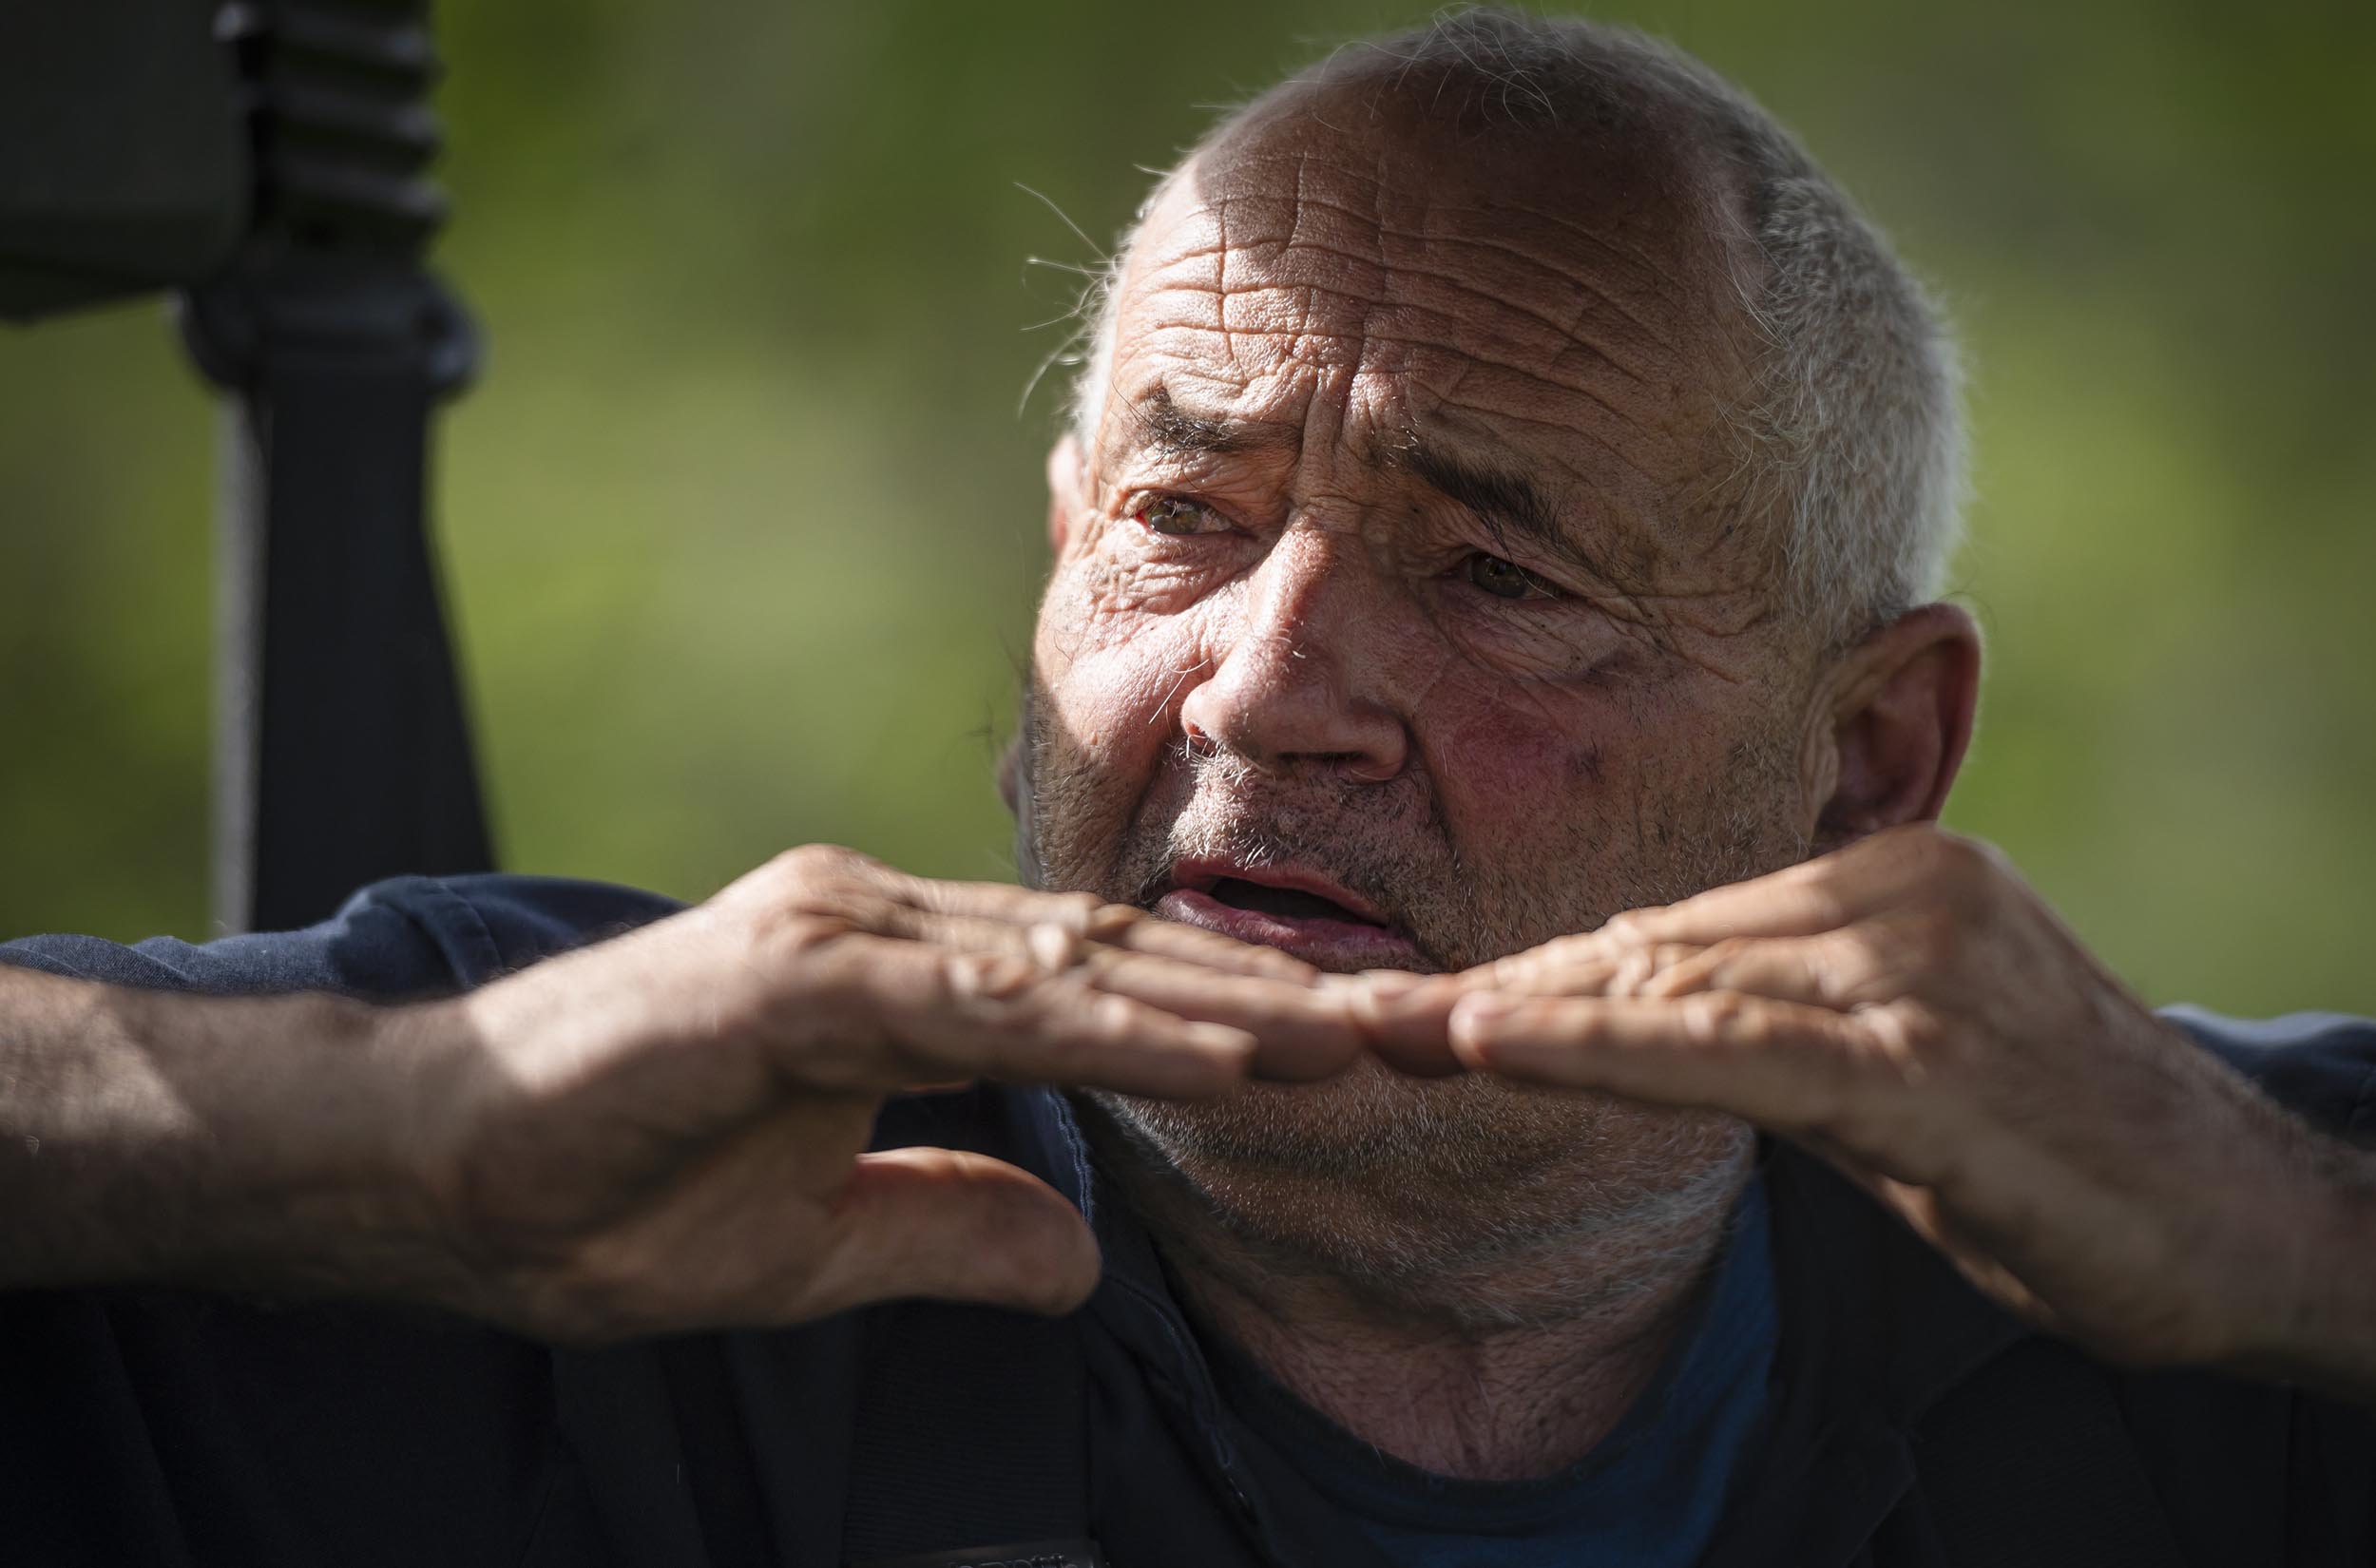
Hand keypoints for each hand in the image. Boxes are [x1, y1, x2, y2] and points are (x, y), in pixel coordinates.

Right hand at [402, 846, 1365, 1341]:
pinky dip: (1121, 1030)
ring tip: (1373, 1039)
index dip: (1241, 1023)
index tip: (1369, 1056)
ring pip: (1078, 968)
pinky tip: (1229, 1055)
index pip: (1106, 996)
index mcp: (899, 980)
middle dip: (1282, 1000)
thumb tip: (1083, 1254)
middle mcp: (888, 927)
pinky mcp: (793, 973)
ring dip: (1235, 1005)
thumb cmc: (604, 1196)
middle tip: (1430, 1030)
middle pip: (1123, 962)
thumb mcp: (817, 1249)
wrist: (421, 1167)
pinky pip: (989, 1006)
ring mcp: (843, 935)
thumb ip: (952, 1228)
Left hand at [1368, 825, 2375, 1382]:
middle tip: (1357, 1017)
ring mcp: (1922, 960)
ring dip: (1516, 1021)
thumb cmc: (2067, 1160)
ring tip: (1382, 1034)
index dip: (1543, 979)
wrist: (2257, 1229)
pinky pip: (1733, 1048)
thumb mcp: (1894, 1082)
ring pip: (1674, 985)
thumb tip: (1617, 1009)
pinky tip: (1492, 1045)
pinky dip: (1604, 1049)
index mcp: (1891, 880)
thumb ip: (1770, 1030)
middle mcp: (1901, 890)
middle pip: (1653, 948)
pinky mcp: (1931, 1054)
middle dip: (1502, 994)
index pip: (1676, 933)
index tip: (1418, 1006)